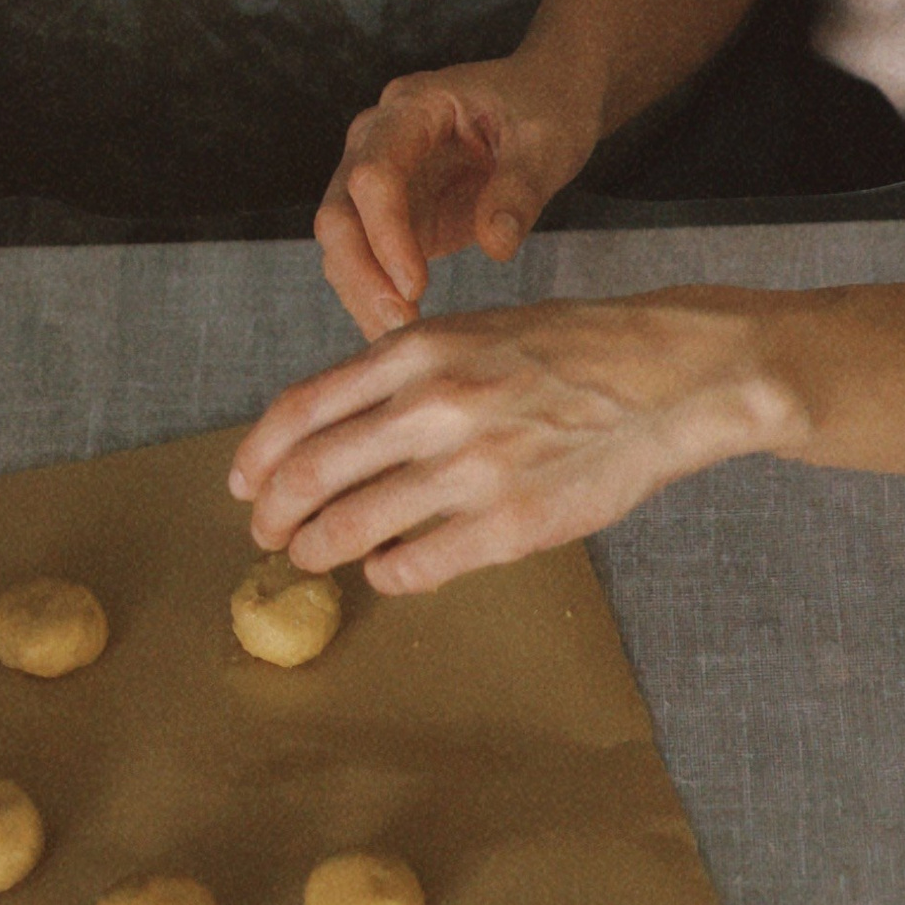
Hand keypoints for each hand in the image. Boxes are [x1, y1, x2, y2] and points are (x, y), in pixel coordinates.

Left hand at [229, 292, 793, 590]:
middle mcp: (431, 406)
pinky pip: (417, 566)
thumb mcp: (467, 331)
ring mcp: (470, 469)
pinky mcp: (509, 526)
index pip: (300, 411)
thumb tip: (331, 425)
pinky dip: (386, 574)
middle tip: (264, 532)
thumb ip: (397, 372)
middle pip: (311, 474)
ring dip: (318, 548)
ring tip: (312, 555)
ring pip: (353, 527)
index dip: (258, 455)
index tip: (242, 482)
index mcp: (415, 351)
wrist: (662, 376)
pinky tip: (385, 570)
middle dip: (274, 512)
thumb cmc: (564, 350)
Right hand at [313, 58, 588, 339]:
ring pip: (342, 243)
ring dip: (362, 294)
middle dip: (361, 274)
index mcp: (412, 107)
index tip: (416, 286)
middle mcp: (378, 139)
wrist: (544, 97)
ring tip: (403, 341)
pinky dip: (376, 297)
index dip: (386, 231)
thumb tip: (496, 245)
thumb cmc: (544, 106)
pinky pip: (366, 260)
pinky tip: (405, 334)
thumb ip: (520, 187)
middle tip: (399, 328)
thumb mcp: (547, 140)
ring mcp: (379, 178)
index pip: (374, 170)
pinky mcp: (392, 215)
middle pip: (339, 210)